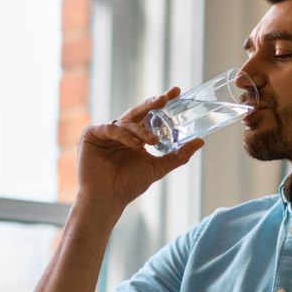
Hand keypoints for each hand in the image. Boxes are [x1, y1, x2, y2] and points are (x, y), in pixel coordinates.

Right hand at [74, 88, 204, 220]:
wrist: (108, 199)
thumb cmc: (128, 185)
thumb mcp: (158, 167)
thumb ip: (178, 155)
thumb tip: (200, 141)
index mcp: (134, 136)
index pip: (149, 115)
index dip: (161, 103)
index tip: (176, 92)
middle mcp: (120, 131)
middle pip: (138, 112)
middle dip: (152, 104)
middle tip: (165, 98)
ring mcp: (105, 132)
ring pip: (127, 122)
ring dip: (141, 130)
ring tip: (152, 141)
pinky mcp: (91, 134)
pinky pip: (111, 129)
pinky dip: (125, 135)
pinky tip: (135, 145)